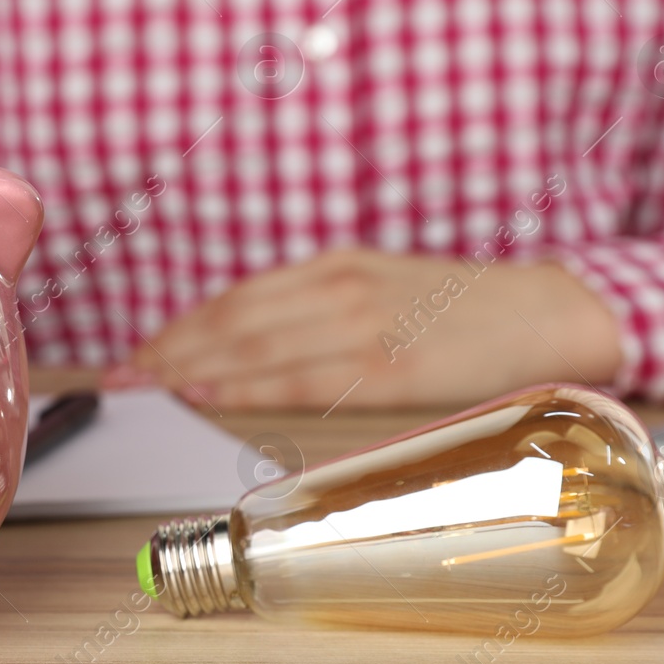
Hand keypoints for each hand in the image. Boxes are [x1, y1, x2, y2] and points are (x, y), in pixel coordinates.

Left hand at [121, 248, 621, 411]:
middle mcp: (340, 289)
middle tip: (118, 377)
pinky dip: (245, 385)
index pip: (236, 300)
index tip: (136, 355)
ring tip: (145, 388)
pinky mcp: (391, 365)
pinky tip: (206, 394)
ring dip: (190, 368)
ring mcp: (364, 326)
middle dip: (167, 351)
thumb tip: (253, 351)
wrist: (546, 312)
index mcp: (335, 268)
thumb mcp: (381, 289)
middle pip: (232, 322)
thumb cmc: (460, 310)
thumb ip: (321, 311)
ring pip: (254, 346)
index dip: (179, 328)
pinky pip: (301, 376)